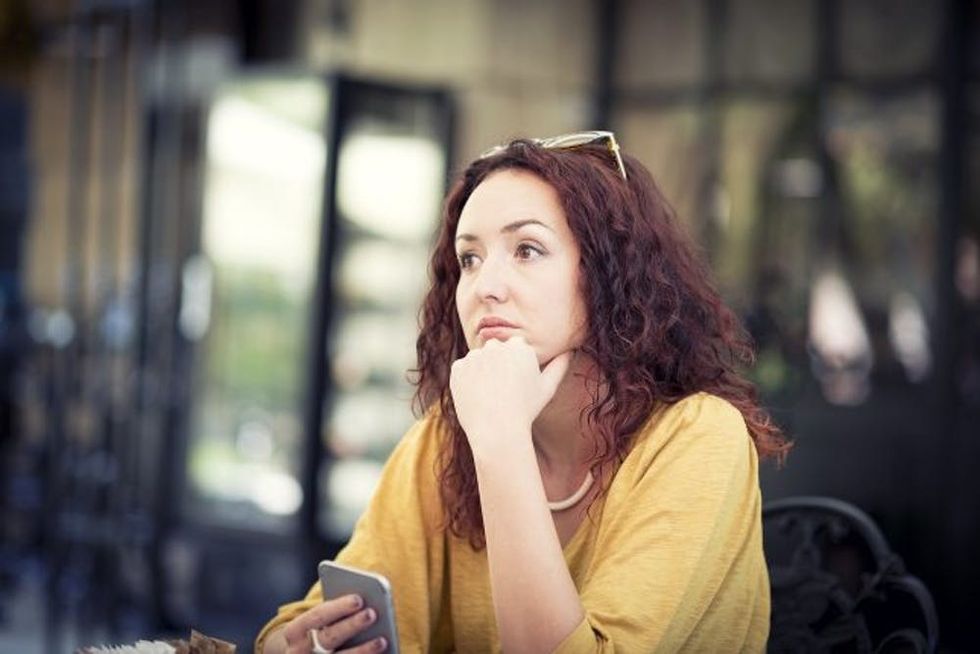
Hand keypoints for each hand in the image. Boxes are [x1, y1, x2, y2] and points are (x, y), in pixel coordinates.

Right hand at [277, 594, 386, 652]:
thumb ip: (334, 615)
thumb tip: (363, 605)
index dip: (338, 607)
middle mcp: (298, 651)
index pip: (317, 615)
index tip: (359, 599)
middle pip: (328, 638)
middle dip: (351, 625)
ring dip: (362, 651)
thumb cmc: (317, 633)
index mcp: (295, 631)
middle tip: (372, 614)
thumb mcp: (317, 624)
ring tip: (382, 641)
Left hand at [449, 337, 571, 456]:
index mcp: (520, 347)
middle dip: (498, 366)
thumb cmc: (526, 410)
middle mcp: (496, 346)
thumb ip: (559, 366)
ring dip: (481, 372)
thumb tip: (569, 351)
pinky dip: (466, 381)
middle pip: (496, 351)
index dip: (515, 368)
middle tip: (502, 391)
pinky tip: (476, 396)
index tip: (516, 385)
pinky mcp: (458, 368)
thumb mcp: (547, 388)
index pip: (515, 349)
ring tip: (489, 396)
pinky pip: (462, 370)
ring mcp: (475, 356)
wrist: (497, 430)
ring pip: (479, 360)